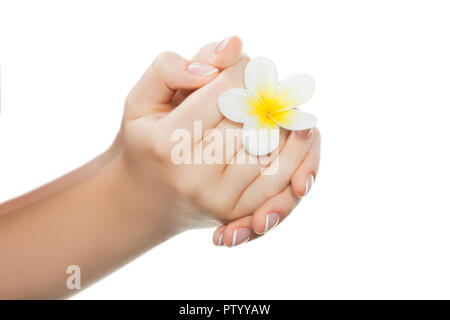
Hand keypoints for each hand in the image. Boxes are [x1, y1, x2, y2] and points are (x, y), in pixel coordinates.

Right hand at [118, 36, 320, 241]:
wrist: (142, 200)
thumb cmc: (144, 142)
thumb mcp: (141, 100)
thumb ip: (171, 67)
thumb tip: (232, 46)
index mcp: (167, 142)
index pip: (226, 89)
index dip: (241, 68)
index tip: (239, 66)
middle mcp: (193, 175)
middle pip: (252, 117)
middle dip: (262, 92)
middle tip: (259, 84)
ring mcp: (218, 198)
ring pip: (270, 145)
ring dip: (281, 118)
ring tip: (274, 105)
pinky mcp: (236, 211)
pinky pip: (278, 177)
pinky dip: (293, 152)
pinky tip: (292, 132)